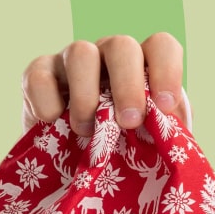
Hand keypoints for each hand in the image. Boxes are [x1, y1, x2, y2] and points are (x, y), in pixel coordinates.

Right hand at [21, 32, 190, 138]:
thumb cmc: (122, 151)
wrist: (74, 167)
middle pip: (122, 46)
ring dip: (87, 95)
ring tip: (88, 131)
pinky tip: (54, 122)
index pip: (161, 46)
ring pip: (80, 53)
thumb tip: (175, 131)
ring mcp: (71, 62)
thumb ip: (165, 133)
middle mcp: (108, 56)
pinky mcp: (39, 75)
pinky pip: (38, 74)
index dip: (167, 70)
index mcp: (143, 67)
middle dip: (128, 85)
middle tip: (129, 122)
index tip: (166, 107)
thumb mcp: (149, 144)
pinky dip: (47, 100)